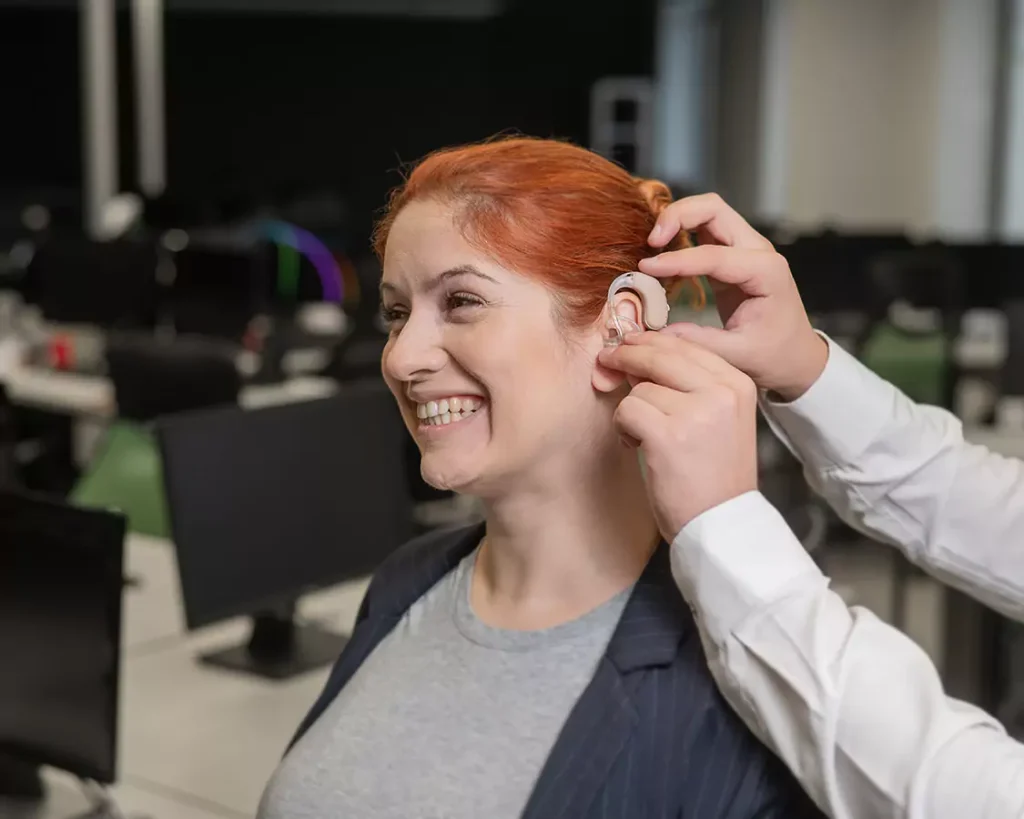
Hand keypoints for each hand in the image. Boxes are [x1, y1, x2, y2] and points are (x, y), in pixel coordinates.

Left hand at [598, 332, 757, 538]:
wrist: (722, 523)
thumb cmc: (712, 474)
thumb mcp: (718, 419)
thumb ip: (687, 384)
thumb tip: (636, 353)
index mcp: (737, 383)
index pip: (686, 344)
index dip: (650, 341)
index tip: (628, 342)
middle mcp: (721, 391)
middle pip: (660, 354)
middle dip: (627, 355)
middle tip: (607, 360)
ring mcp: (696, 412)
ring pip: (640, 388)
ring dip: (630, 410)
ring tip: (644, 437)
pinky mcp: (669, 435)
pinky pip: (628, 410)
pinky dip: (624, 428)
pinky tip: (637, 446)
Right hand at [642, 193, 827, 401]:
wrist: (795, 354)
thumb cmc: (773, 354)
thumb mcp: (738, 354)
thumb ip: (698, 340)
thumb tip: (655, 333)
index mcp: (766, 272)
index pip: (714, 254)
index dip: (677, 259)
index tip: (646, 268)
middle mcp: (758, 251)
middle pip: (713, 209)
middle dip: (677, 216)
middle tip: (651, 241)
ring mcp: (745, 248)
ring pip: (708, 211)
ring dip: (677, 218)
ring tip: (653, 244)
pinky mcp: (732, 255)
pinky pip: (703, 230)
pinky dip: (680, 233)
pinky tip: (663, 255)